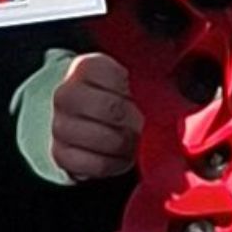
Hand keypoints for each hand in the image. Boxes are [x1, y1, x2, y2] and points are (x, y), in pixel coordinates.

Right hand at [50, 45, 140, 178]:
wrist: (78, 118)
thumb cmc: (112, 96)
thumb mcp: (126, 80)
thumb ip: (146, 85)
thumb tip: (172, 106)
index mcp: (85, 67)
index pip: (120, 78)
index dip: (136, 92)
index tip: (138, 97)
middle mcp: (66, 94)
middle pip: (113, 109)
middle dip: (134, 119)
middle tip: (141, 123)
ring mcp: (59, 125)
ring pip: (105, 139)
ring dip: (127, 144)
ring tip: (133, 140)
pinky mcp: (61, 155)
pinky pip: (97, 164)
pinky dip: (116, 163)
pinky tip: (121, 156)